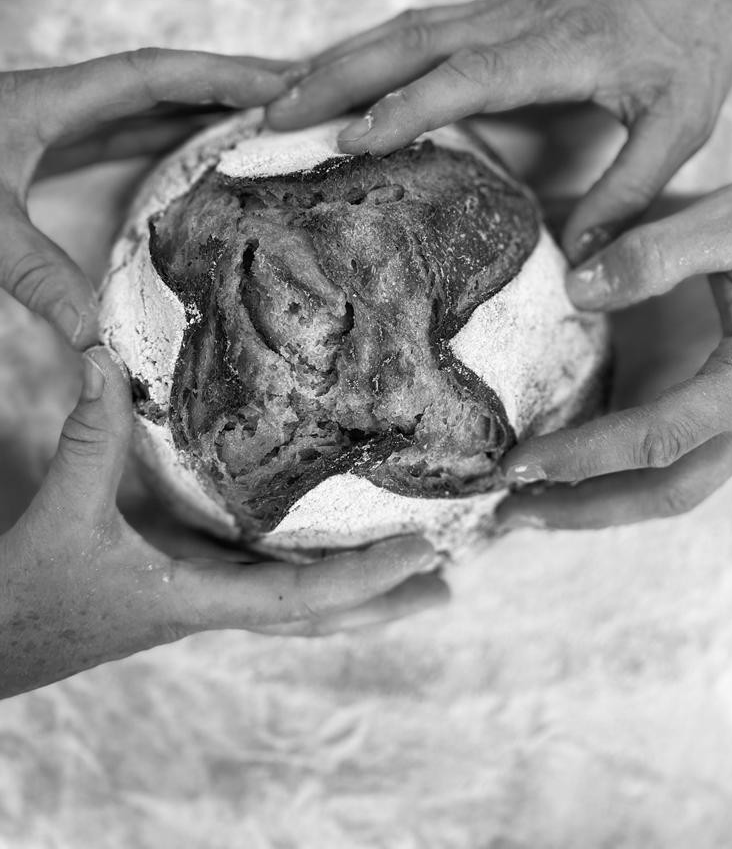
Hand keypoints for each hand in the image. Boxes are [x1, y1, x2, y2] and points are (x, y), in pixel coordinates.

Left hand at [0, 48, 293, 348]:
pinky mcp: (47, 149)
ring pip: (146, 107)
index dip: (219, 75)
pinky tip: (197, 157)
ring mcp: (56, 125)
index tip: (276, 80)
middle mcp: (62, 104)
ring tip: (264, 120)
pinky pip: (125, 135)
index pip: (153, 76)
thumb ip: (35, 273)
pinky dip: (170, 139)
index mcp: (51, 101)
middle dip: (229, 84)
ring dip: (204, 109)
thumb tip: (92, 335)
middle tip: (294, 92)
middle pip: (164, 84)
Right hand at [0, 346, 444, 697]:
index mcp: (194, 600)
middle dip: (381, 601)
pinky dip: (299, 563)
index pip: (299, 601)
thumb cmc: (27, 598)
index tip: (424, 553)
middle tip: (445, 583)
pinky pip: (257, 575)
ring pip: (292, 602)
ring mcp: (198, 596)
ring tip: (410, 574)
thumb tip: (106, 361)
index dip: (365, 579)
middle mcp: (209, 605)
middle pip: (315, 616)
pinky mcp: (179, 581)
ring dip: (352, 590)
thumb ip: (90, 438)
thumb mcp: (64, 515)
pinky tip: (314, 542)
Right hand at [265, 0, 731, 262]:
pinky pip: (417, 27)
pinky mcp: (494, 11)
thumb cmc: (692, 37)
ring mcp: (499, 10)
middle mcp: (515, 20)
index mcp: (559, 48)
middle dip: (336, 76)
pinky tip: (335, 74)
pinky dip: (366, 50)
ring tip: (279, 98)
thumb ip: (628, 193)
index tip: (349, 142)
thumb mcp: (681, 124)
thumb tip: (580, 267)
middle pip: (410, 40)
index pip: (467, 75)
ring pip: (403, 28)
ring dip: (338, 60)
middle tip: (272, 117)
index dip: (406, 107)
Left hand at [498, 184, 731, 528]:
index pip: (656, 440)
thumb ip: (657, 252)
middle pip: (664, 494)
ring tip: (529, 505)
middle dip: (584, 512)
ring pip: (675, 488)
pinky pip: (680, 461)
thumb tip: (575, 290)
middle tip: (508, 515)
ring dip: (601, 503)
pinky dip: (624, 473)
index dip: (584, 458)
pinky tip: (578, 466)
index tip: (518, 463)